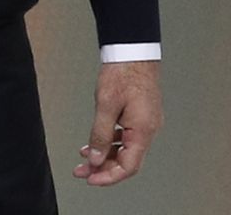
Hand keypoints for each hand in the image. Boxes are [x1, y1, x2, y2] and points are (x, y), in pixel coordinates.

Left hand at [72, 61, 162, 186]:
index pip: (128, 167)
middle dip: (103, 168)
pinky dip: (110, 142)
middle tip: (82, 171)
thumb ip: (100, 134)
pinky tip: (95, 142)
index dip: (108, 176)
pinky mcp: (141, 115)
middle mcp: (148, 130)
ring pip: (125, 149)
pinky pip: (126, 137)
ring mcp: (146, 123)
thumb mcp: (105, 104)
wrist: (133, 51)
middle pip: (127, 161)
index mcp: (143, 130)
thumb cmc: (123, 73)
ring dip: (105, 156)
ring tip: (84, 159)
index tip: (90, 179)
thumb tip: (95, 158)